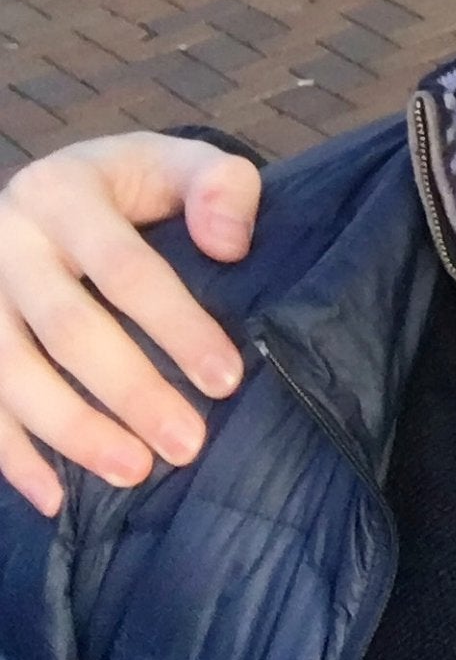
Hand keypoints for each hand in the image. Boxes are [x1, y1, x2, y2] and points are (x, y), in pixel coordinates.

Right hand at [0, 135, 260, 514]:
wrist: (50, 188)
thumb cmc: (130, 185)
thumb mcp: (174, 162)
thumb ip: (217, 186)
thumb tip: (230, 245)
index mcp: (63, 194)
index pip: (126, 270)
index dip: (176, 327)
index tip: (226, 380)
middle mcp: (7, 244)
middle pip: (68, 330)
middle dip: (130, 392)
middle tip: (187, 444)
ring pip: (15, 374)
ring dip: (73, 432)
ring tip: (134, 472)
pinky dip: (13, 456)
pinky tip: (53, 497)